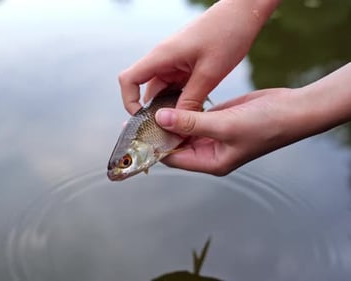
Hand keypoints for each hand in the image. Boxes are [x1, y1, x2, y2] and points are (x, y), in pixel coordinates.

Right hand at [118, 0, 279, 114]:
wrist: (244, 12)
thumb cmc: (227, 34)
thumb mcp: (210, 73)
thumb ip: (190, 99)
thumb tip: (176, 123)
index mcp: (162, 56)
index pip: (128, 80)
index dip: (129, 102)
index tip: (144, 119)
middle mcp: (163, 59)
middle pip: (146, 90)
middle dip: (155, 112)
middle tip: (170, 132)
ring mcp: (174, 62)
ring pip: (163, 91)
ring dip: (171, 107)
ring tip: (185, 124)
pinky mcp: (185, 64)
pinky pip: (176, 86)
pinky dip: (181, 100)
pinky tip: (194, 111)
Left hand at [154, 63, 350, 175]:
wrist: (293, 109)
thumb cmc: (266, 124)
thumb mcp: (225, 125)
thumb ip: (191, 123)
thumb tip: (160, 120)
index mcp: (211, 162)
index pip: (173, 157)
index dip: (154, 146)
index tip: (136, 132)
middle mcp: (209, 151)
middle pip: (174, 144)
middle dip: (157, 132)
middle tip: (136, 118)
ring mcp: (213, 136)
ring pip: (182, 129)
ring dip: (168, 119)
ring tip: (146, 108)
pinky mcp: (217, 120)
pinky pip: (193, 117)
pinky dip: (181, 110)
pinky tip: (166, 100)